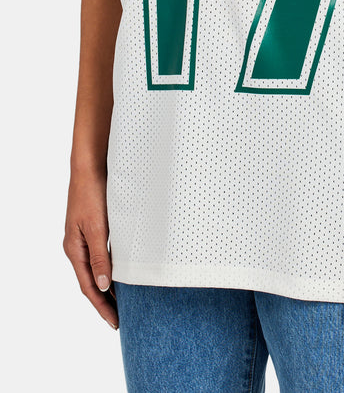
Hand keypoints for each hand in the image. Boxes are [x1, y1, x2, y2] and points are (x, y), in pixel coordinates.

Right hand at [63, 168, 117, 329]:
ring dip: (109, 286)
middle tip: (121, 318)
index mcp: (74, 249)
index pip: (89, 287)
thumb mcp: (97, 227)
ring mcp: (85, 237)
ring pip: (97, 269)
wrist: (91, 166)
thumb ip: (100, 257)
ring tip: (124, 301)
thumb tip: (104, 285)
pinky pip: (101, 256)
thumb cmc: (92, 193)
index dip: (102, 306)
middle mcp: (77, 246)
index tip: (115, 322)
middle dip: (105, 301)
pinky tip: (122, 272)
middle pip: (91, 281)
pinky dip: (111, 268)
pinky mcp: (94, 228)